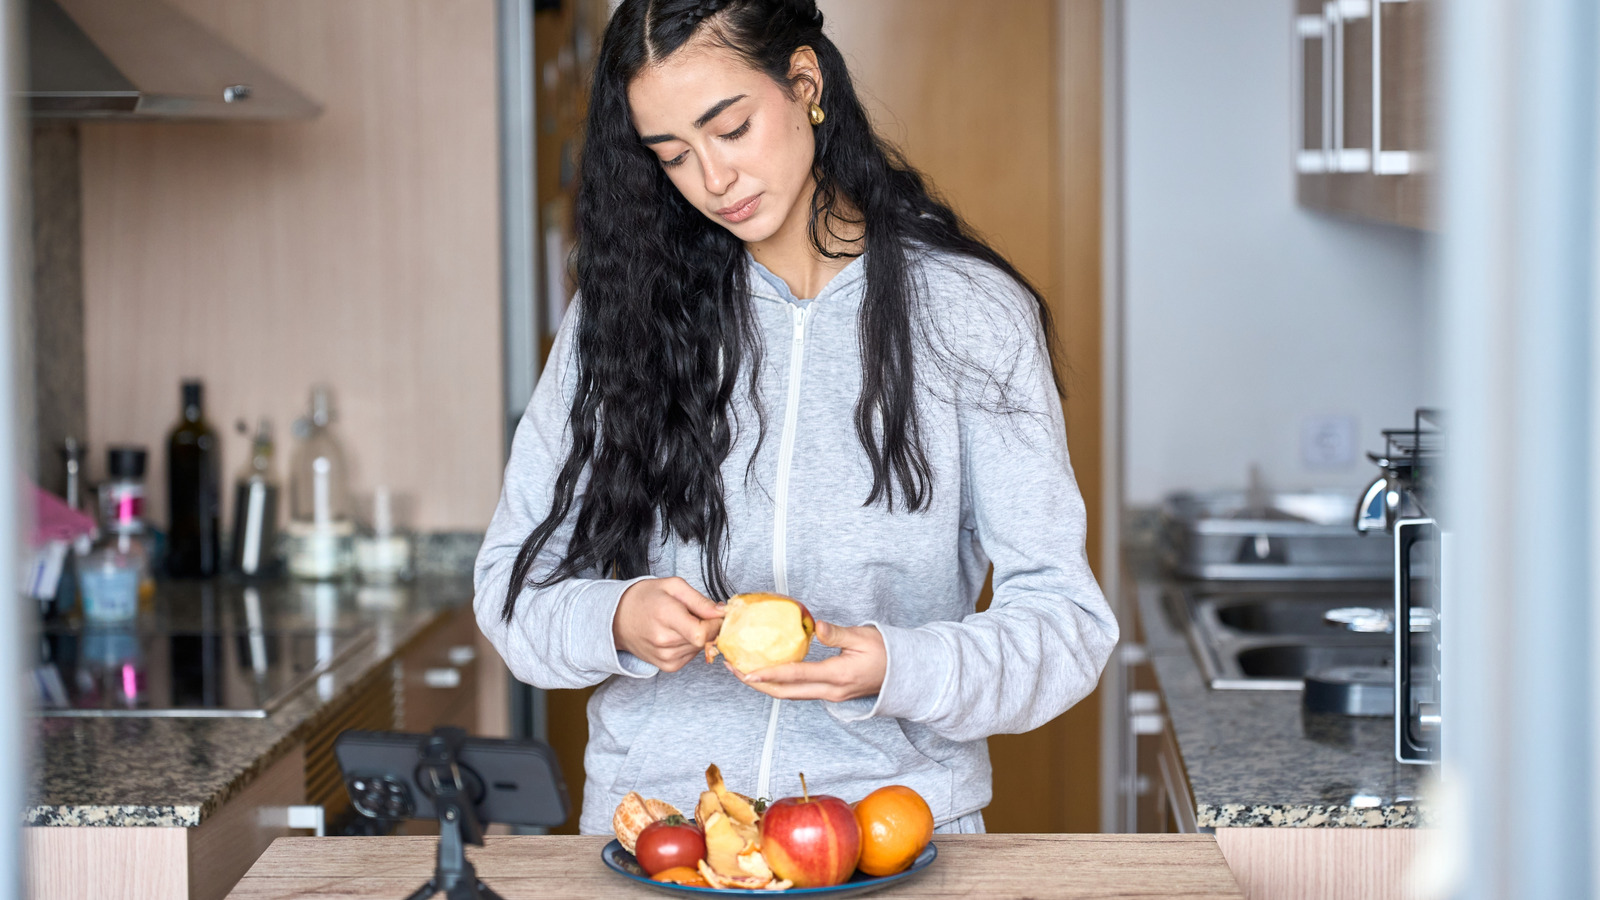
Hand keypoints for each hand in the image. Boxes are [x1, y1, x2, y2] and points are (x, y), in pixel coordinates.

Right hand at [613, 577, 723, 672]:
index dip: (716, 623)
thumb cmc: (646, 597)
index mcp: (666, 616)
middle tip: (693, 613)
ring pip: (700, 648)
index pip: (703, 632)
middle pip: (704, 640)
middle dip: (708, 626)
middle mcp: (664, 640)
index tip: (715, 613)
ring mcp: (665, 656)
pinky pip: (691, 656)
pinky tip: (677, 634)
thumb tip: (722, 613)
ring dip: (698, 636)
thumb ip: (700, 601)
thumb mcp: (673, 586)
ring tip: (681, 623)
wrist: (618, 618)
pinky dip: (690, 645)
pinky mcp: (667, 666)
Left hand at [727, 621, 886, 702]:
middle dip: (758, 683)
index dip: (769, 674)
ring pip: (792, 694)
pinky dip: (782, 683)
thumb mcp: (863, 637)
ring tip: (745, 671)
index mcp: (837, 676)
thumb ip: (836, 633)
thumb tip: (815, 625)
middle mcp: (830, 691)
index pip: (796, 676)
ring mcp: (831, 695)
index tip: (747, 672)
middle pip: (786, 692)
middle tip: (735, 670)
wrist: (906, 675)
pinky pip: (800, 691)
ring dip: (768, 684)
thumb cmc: (888, 652)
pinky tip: (770, 672)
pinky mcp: (832, 693)